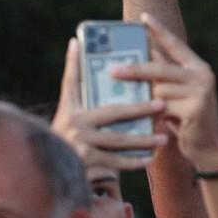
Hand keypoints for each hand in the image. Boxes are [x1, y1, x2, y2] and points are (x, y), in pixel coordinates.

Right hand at [52, 37, 167, 169]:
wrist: (52, 175)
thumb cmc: (70, 142)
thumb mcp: (70, 119)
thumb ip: (84, 98)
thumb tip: (90, 60)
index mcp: (69, 109)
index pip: (71, 80)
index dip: (74, 61)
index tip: (77, 42)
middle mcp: (72, 123)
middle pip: (112, 111)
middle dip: (140, 108)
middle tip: (162, 104)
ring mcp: (78, 142)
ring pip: (119, 139)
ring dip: (144, 139)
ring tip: (165, 138)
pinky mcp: (84, 161)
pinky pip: (115, 161)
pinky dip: (133, 162)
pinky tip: (150, 159)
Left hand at [112, 13, 217, 167]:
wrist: (208, 148)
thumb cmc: (187, 120)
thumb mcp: (176, 94)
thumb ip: (164, 76)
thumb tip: (144, 54)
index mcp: (198, 67)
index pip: (175, 44)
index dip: (159, 30)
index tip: (143, 17)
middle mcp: (203, 75)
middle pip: (160, 67)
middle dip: (134, 69)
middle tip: (112, 71)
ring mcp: (201, 91)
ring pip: (159, 89)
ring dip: (146, 101)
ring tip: (139, 111)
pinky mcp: (196, 108)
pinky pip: (163, 106)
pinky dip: (153, 114)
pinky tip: (150, 122)